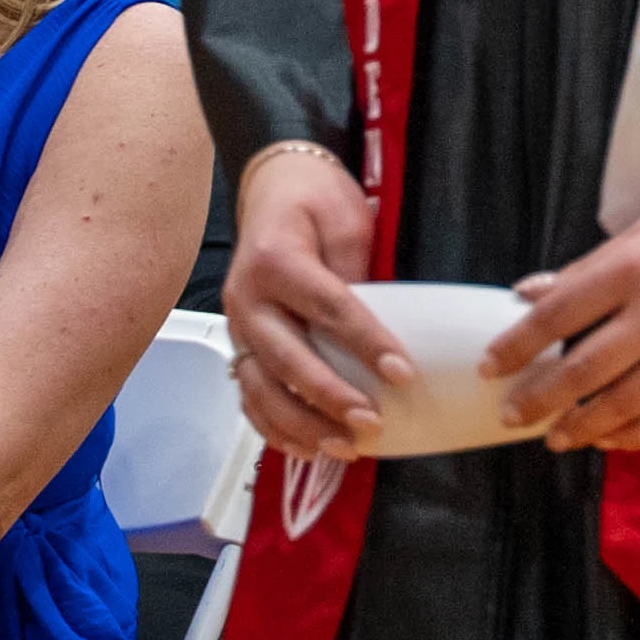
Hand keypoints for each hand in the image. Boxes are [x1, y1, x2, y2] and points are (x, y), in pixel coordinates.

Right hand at [223, 147, 407, 458]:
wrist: (272, 190)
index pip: (327, 308)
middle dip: (330, 396)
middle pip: (287, 357)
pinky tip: (307, 449)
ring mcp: (237, 327)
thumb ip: (355, 270)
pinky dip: (274, 428)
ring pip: (261, 388)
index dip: (366, 343)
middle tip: (372, 422)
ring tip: (344, 446)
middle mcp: (247, 299)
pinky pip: (249, 396)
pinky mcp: (239, 346)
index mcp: (275, 260)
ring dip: (301, 424)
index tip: (402, 373)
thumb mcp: (346, 219)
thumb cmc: (315, 202)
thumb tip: (374, 329)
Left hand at [482, 173, 639, 454]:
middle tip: (511, 414)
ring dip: (579, 427)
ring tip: (554, 437)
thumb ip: (592, 266)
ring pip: (622, 407)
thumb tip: (532, 294)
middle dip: (537, 399)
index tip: (491, 365)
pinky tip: (611, 438)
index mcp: (636, 265)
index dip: (516, 344)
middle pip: (580, 371)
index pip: (557, 316)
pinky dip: (633, 436)